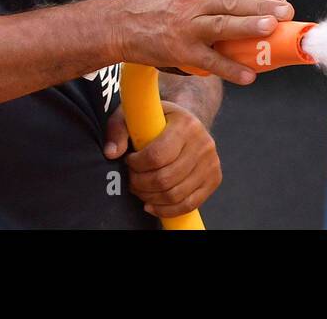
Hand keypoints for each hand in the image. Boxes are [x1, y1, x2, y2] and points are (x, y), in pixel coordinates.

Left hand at [104, 102, 220, 217]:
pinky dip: (166, 210)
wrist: (188, 123)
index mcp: (185, 124)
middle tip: (132, 179)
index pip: (157, 155)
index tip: (129, 161)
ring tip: (140, 189)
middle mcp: (203, 143)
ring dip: (150, 198)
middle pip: (165, 178)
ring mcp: (211, 163)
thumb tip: (111, 153)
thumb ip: (117, 130)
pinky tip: (151, 204)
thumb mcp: (135, 115)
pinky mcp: (214, 179)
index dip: (136, 165)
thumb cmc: (158, 121)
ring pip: (175, 195)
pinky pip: (189, 204)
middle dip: (141, 184)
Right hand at [111, 0, 292, 83]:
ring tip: (271, 29)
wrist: (117, 25)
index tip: (281, 4)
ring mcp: (186, 26)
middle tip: (285, 13)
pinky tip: (248, 75)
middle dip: (263, 6)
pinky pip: (210, 61)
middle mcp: (192, 0)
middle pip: (234, 1)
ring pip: (224, 24)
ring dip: (249, 26)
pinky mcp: (179, 51)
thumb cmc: (153, 8)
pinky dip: (230, 68)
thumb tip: (247, 7)